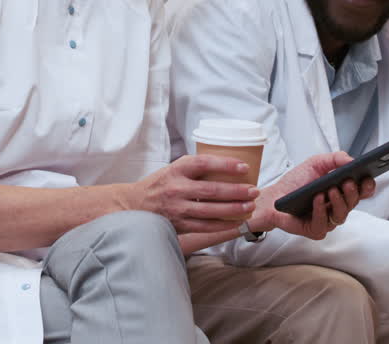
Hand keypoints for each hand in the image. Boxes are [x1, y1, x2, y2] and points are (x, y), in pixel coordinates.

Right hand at [127, 155, 259, 233]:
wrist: (135, 205)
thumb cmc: (160, 185)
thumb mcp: (174, 170)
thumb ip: (195, 169)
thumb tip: (229, 167)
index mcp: (176, 170)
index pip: (204, 163)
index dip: (225, 164)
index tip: (244, 167)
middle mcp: (176, 188)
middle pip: (212, 190)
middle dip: (237, 191)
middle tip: (254, 190)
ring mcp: (177, 208)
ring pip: (211, 210)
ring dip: (234, 209)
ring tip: (249, 206)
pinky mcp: (179, 224)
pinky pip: (205, 226)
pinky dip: (223, 225)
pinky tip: (236, 223)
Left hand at [248, 151, 375, 240]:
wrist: (273, 197)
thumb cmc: (296, 183)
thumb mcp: (315, 164)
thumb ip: (334, 159)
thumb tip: (351, 160)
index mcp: (341, 191)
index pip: (361, 191)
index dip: (367, 186)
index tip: (367, 178)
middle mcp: (337, 207)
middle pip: (353, 203)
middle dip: (353, 192)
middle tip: (348, 182)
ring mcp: (328, 220)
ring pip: (341, 215)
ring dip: (338, 202)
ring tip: (331, 190)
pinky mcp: (316, 230)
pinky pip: (323, 223)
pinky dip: (320, 211)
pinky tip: (317, 200)